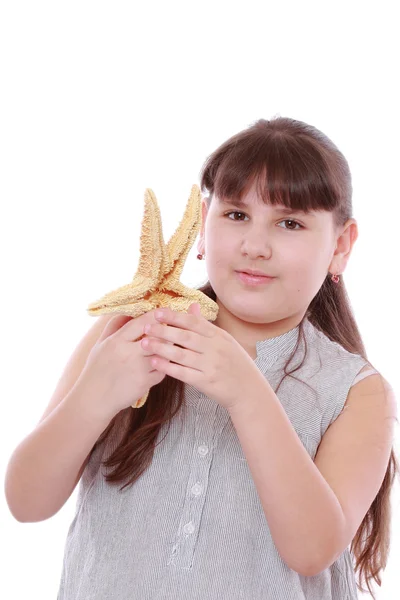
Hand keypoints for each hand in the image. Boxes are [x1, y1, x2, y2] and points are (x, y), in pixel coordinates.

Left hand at [140, 303, 266, 410]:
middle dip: (164, 330)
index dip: (175, 316)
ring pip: (181, 354)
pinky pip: (183, 373)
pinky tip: (155, 362)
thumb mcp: (224, 340)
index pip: (194, 322)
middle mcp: (215, 349)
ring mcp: (211, 365)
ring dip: (161, 348)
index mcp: (219, 336)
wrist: (249, 390)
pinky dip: (168, 367)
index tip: (158, 312)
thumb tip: (192, 305)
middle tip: (146, 326)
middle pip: (186, 337)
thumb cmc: (235, 363)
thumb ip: (205, 325)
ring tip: (144, 344)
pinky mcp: (206, 382)